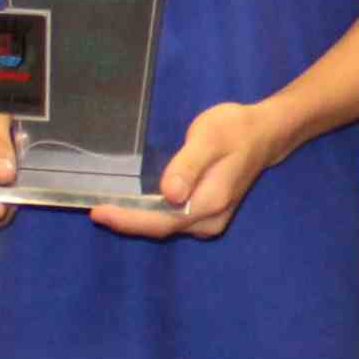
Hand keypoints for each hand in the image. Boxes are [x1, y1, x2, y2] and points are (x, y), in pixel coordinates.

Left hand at [94, 100, 286, 238]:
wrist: (264, 134)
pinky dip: (150, 215)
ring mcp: (209, 221)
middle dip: (127, 222)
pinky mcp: (207, 215)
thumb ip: (188, 166)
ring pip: (165, 226)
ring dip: (137, 220)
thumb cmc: (235, 130)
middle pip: (160, 228)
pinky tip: (133, 205)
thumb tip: (169, 194)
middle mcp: (208, 220)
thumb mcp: (209, 138)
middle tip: (94, 209)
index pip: (161, 221)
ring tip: (107, 208)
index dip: (127, 220)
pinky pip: (172, 220)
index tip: (98, 212)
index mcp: (209, 203)